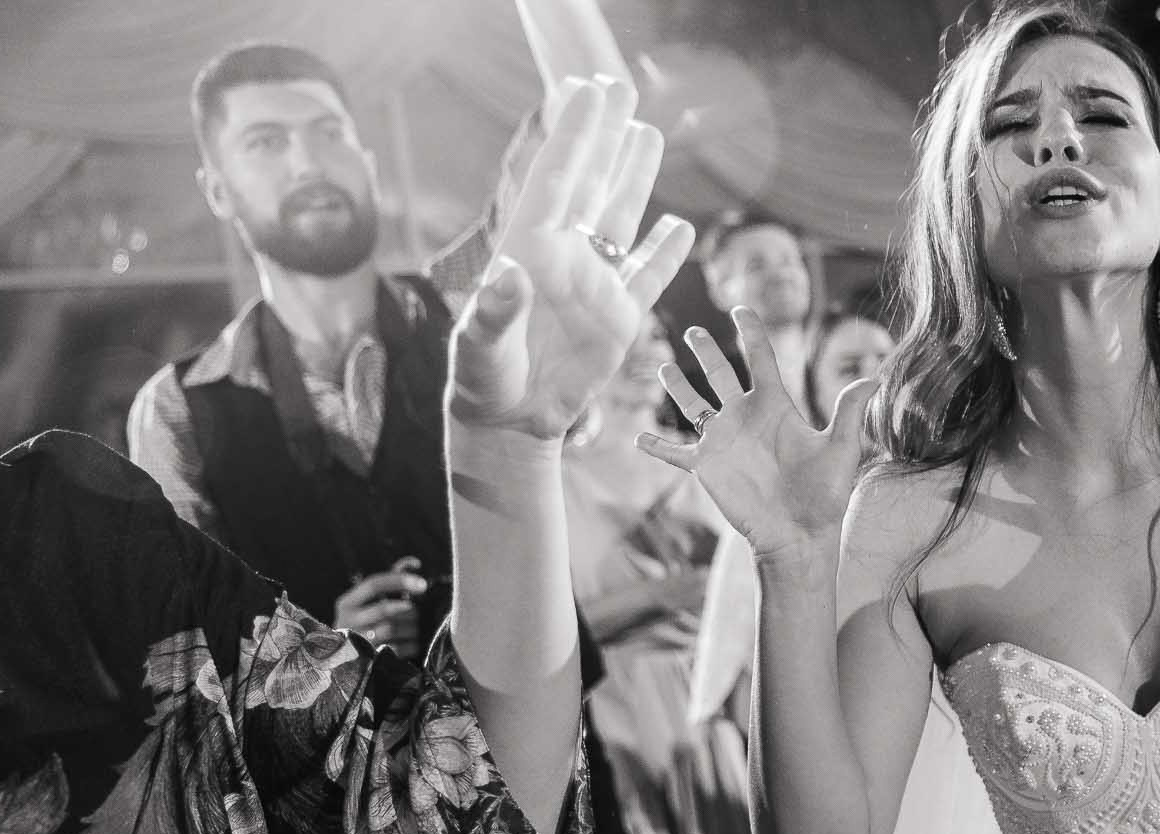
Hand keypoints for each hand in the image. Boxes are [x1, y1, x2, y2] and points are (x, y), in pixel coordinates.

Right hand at [333, 567, 427, 657]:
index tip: (423, 584)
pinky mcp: (369, 660)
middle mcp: (348, 621)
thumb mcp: (368, 601)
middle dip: (409, 611)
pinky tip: (412, 644)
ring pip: (393, 629)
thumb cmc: (366, 623)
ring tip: (413, 629)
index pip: (374, 584)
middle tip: (415, 614)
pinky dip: (412, 645)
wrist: (345, 660)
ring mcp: (357, 642)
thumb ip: (390, 580)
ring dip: (412, 628)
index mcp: (347, 603)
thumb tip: (415, 562)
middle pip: (387, 609)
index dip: (399, 581)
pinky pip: (399, 649)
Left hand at [446, 76, 694, 440]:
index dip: (573, 135)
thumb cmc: (483, 382)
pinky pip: (646, 276)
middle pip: (590, 184)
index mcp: (529, 251)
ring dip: (634, 176)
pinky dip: (664, 253)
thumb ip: (494, 314)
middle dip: (603, 136)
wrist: (511, 422)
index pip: (556, 181)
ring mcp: (594, 285)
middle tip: (617, 85)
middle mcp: (564, 258)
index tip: (586, 91)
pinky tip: (679, 227)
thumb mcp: (479, 350)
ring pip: (620, 218)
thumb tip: (510, 278)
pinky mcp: (618, 318)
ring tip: (646, 132)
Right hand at [642, 309, 873, 567]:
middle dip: (705, 351)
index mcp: (774, 406)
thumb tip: (874, 378)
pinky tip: (639, 439)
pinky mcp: (706, 466)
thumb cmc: (824, 495)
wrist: (799, 535)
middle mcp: (745, 417)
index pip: (760, 358)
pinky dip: (657, 446)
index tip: (740, 309)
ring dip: (676, 387)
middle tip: (693, 331)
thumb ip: (849, 412)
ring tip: (662, 367)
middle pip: (719, 374)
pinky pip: (675, 453)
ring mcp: (723, 441)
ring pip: (693, 405)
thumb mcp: (840, 450)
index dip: (751, 331)